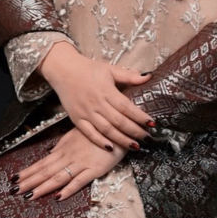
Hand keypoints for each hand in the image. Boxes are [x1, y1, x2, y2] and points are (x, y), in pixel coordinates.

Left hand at [14, 127, 125, 201]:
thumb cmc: (98, 130)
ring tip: (29, 196)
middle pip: (46, 171)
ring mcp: (81, 163)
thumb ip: (63, 146)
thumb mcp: (77, 135)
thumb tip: (49, 153)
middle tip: (13, 191)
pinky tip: (59, 196)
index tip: (13, 179)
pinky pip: (80, 180)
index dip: (28, 172)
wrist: (118, 125)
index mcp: (64, 149)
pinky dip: (69, 188)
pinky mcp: (95, 169)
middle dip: (29, 181)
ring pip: (58, 177)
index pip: (42, 163)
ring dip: (43, 187)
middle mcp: (69, 156)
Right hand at [39, 41, 154, 149]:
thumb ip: (129, 76)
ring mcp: (86, 112)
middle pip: (118, 121)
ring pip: (106, 130)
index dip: (140, 116)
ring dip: (121, 139)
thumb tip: (148, 77)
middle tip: (147, 137)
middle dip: (134, 131)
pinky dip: (100, 142)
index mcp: (107, 90)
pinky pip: (89, 134)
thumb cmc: (89, 69)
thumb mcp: (110, 69)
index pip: (127, 107)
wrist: (64, 70)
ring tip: (135, 146)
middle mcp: (97, 103)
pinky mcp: (76, 119)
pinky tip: (111, 148)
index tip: (152, 123)